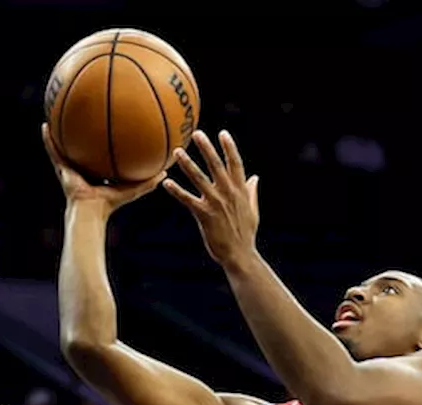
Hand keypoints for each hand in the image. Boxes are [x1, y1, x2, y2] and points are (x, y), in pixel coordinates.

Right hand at [42, 124, 165, 215]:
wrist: (91, 211)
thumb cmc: (110, 204)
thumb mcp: (132, 189)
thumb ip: (148, 181)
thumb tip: (167, 172)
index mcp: (97, 173)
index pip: (99, 155)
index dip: (102, 143)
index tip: (106, 128)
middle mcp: (82, 168)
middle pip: (82, 146)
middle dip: (81, 133)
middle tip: (83, 114)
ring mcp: (70, 168)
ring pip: (64, 146)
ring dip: (60, 131)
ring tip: (57, 113)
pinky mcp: (61, 168)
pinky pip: (53, 151)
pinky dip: (48, 140)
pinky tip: (45, 124)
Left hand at [163, 130, 259, 267]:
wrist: (239, 255)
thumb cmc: (245, 234)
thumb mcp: (252, 210)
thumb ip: (251, 192)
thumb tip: (255, 177)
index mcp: (240, 190)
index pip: (235, 163)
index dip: (229, 147)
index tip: (223, 133)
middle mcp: (228, 193)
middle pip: (216, 165)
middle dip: (206, 148)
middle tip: (197, 133)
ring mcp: (216, 203)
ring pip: (199, 179)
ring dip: (187, 164)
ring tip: (177, 152)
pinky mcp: (204, 215)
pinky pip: (187, 200)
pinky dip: (177, 191)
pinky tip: (166, 183)